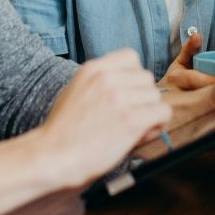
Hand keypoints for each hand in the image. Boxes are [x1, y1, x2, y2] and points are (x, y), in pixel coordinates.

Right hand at [34, 49, 170, 187]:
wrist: (52, 157)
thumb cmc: (63, 130)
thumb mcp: (78, 92)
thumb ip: (105, 85)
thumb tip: (135, 90)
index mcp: (94, 69)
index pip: (131, 57)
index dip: (132, 76)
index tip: (126, 93)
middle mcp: (108, 79)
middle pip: (146, 78)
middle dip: (142, 97)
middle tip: (129, 116)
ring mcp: (120, 98)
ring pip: (155, 96)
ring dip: (149, 112)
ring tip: (132, 128)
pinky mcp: (131, 119)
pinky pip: (163, 112)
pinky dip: (157, 124)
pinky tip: (141, 134)